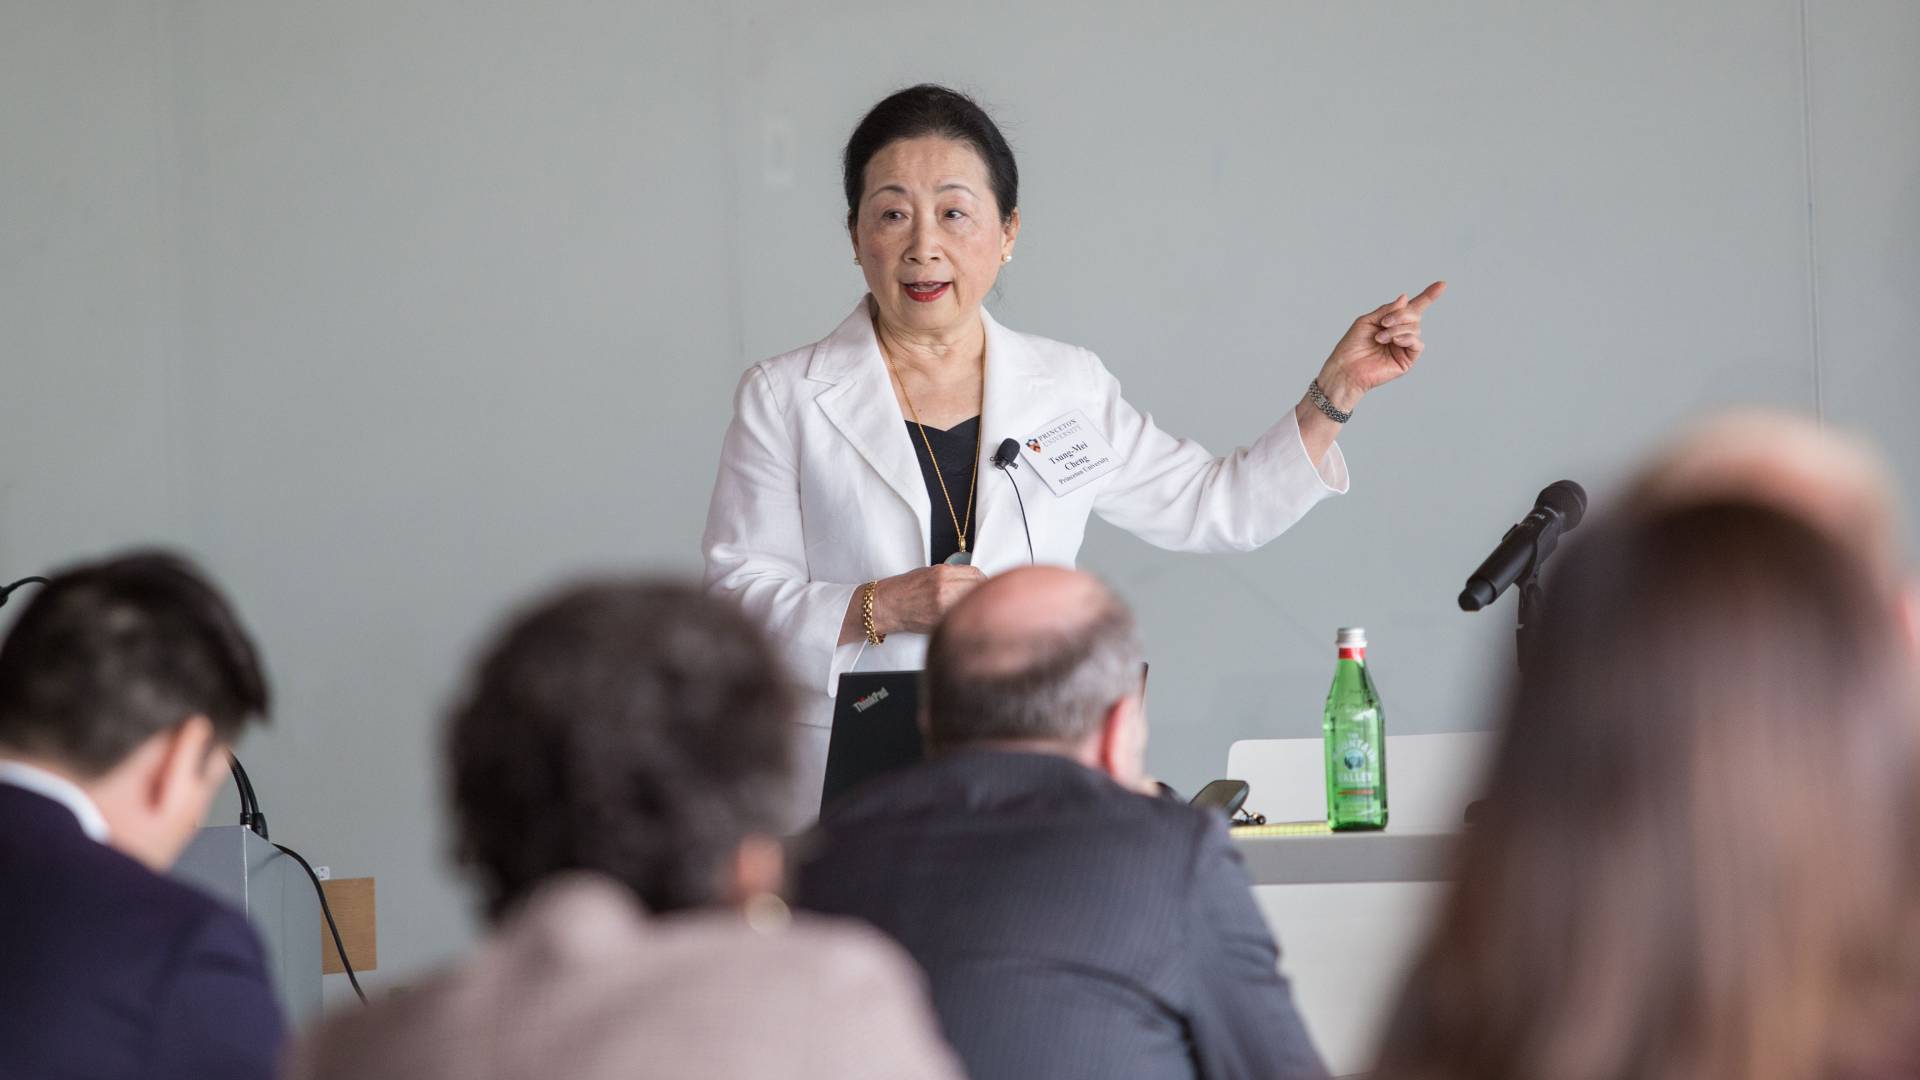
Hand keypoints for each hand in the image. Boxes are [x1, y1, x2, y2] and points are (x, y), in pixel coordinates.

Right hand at [876, 564, 985, 635]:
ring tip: (968, 608)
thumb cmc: (907, 589)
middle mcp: (945, 586)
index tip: (982, 585)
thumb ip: (952, 575)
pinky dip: (963, 616)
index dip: (982, 580)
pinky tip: (959, 616)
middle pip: (978, 588)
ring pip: (972, 603)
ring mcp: (944, 604)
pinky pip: (961, 615)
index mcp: (943, 572)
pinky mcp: (941, 619)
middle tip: (978, 598)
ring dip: (973, 605)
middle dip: (981, 593)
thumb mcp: (930, 573)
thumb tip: (972, 581)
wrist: (889, 605)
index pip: (976, 574)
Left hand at [1316, 280, 1445, 407]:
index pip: (1413, 307)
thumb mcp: (1367, 321)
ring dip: (1397, 329)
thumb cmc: (1352, 346)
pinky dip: (1406, 338)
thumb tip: (1405, 298)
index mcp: (1392, 322)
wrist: (1346, 369)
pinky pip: (1417, 344)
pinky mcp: (1407, 360)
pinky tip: (1394, 341)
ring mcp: (1405, 347)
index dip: (1428, 296)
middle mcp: (1401, 333)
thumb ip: (1386, 310)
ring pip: (1415, 328)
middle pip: (1415, 315)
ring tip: (1380, 338)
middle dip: (1401, 315)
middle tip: (1384, 323)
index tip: (1442, 284)